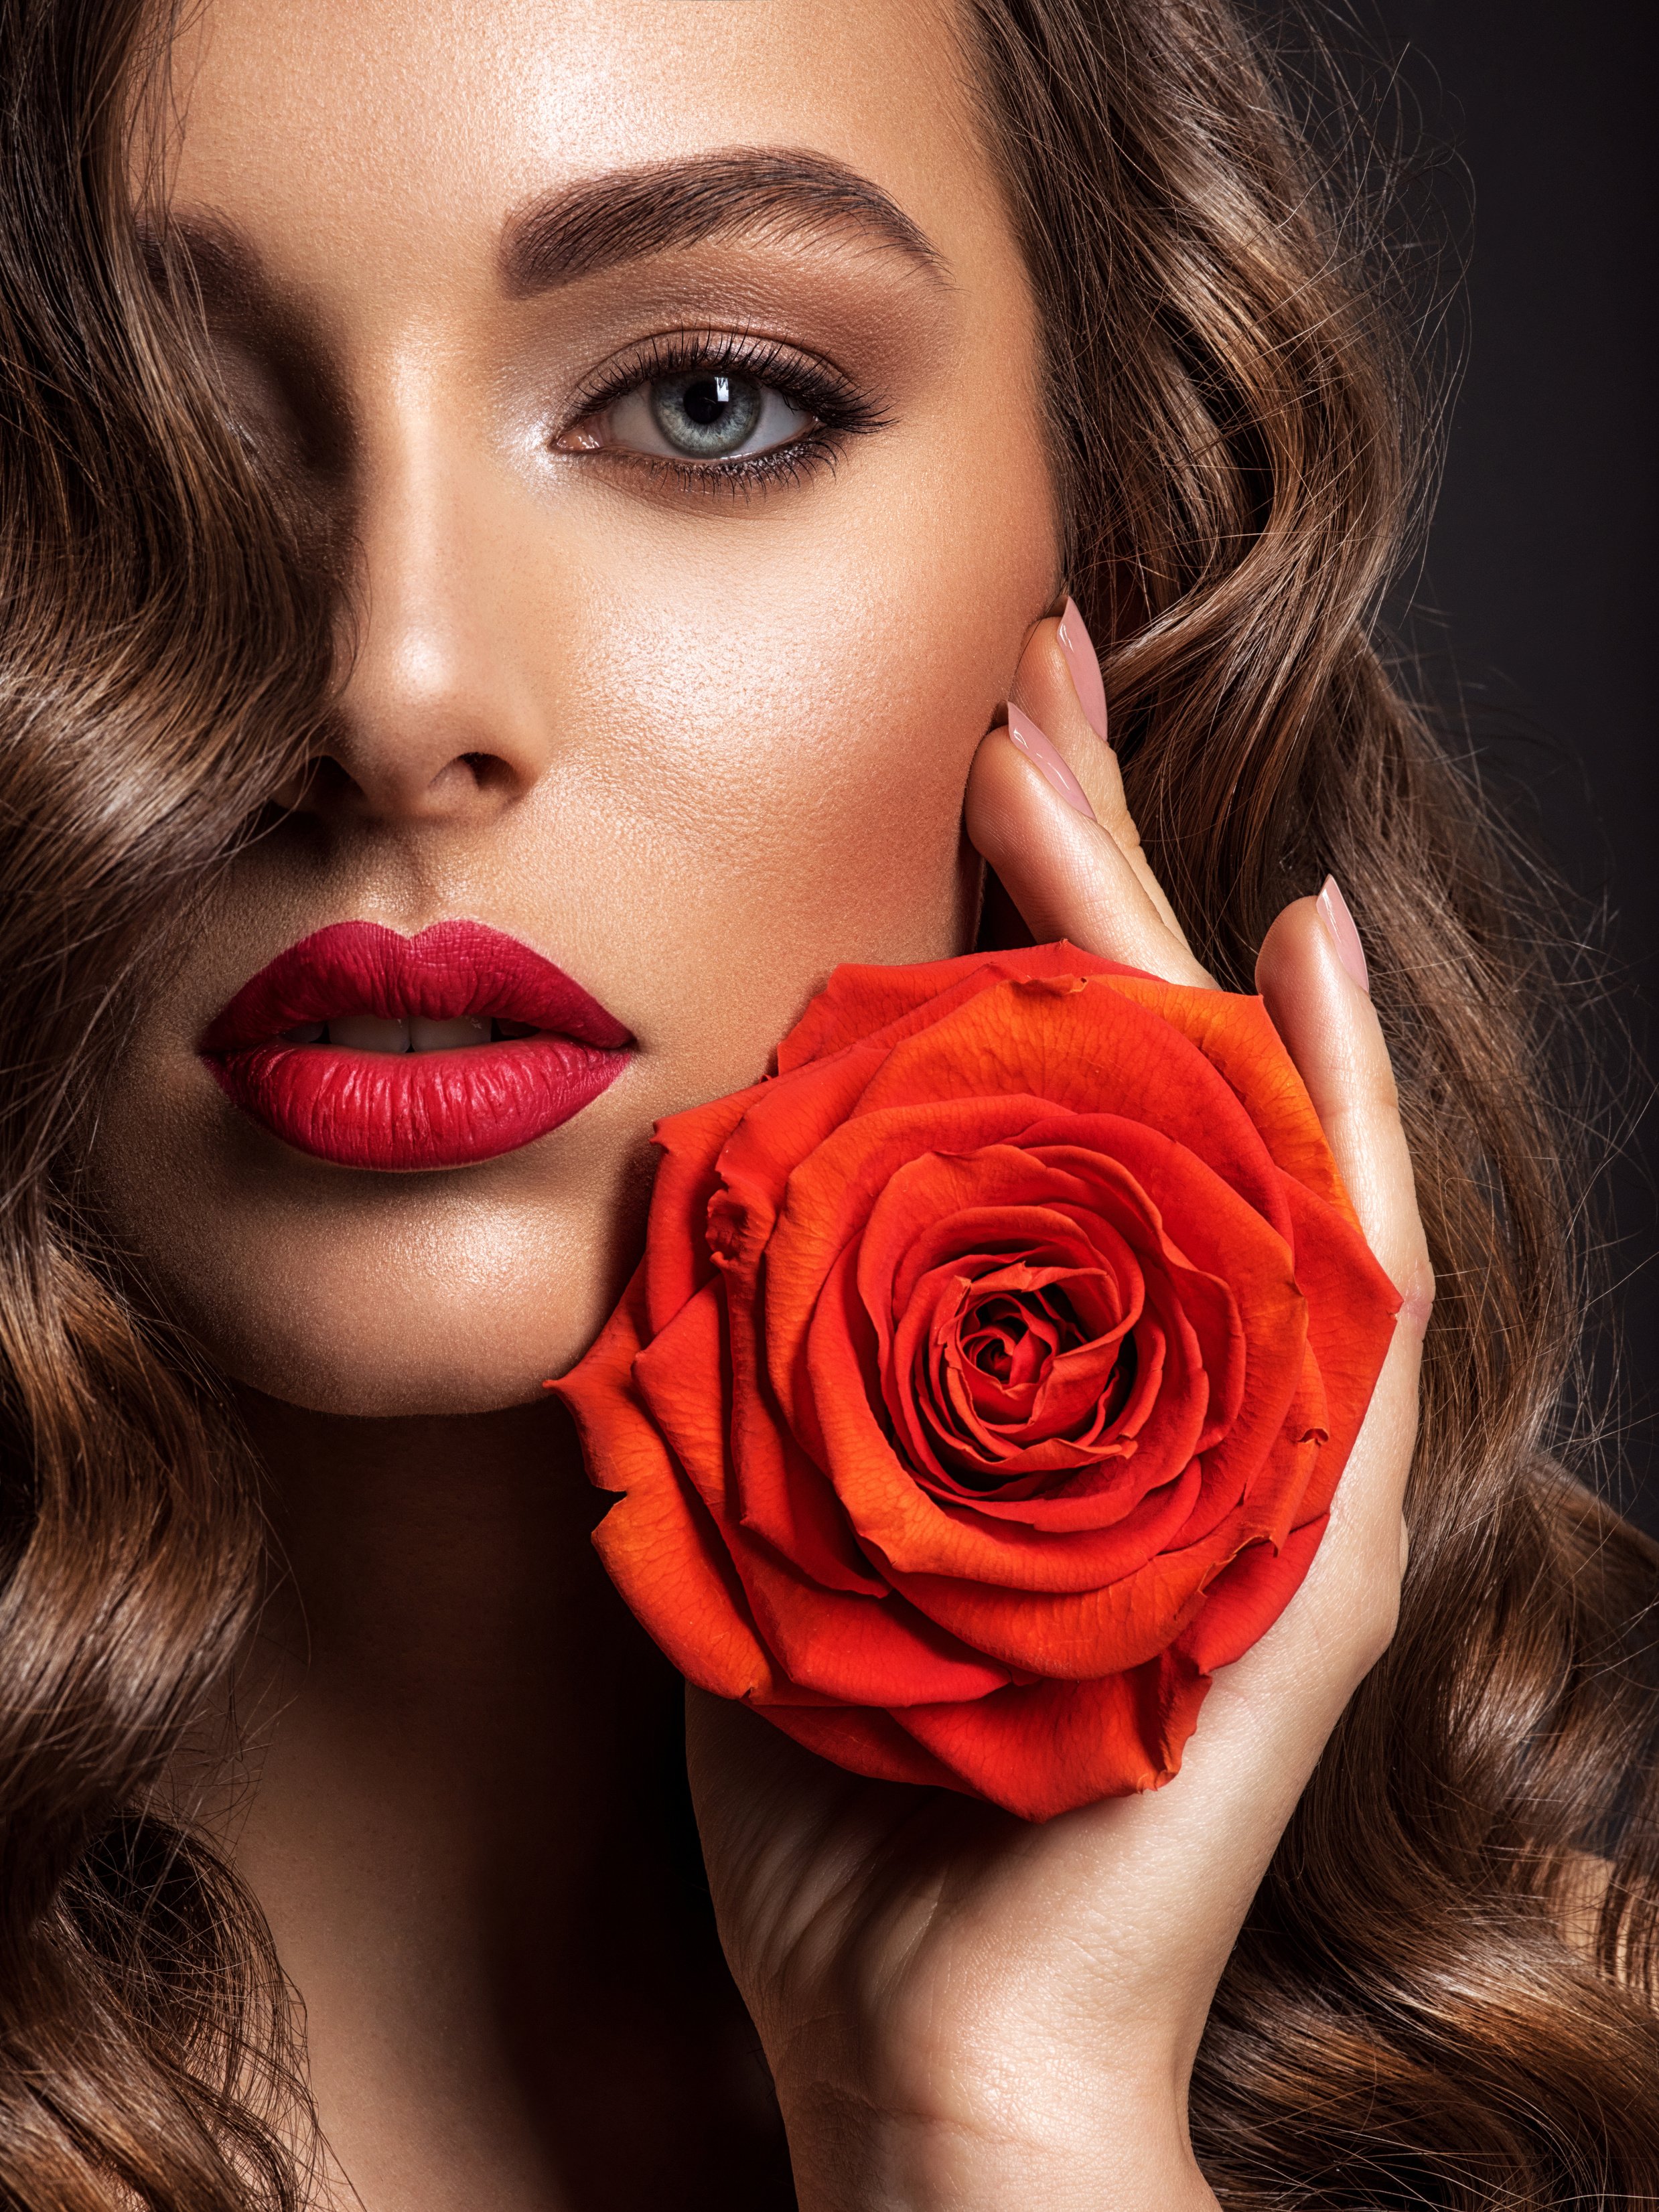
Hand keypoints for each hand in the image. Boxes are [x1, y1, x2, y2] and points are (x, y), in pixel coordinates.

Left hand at [685, 611, 1432, 2211]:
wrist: (919, 2040)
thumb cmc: (832, 1777)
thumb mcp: (752, 1514)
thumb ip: (746, 1342)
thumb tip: (697, 1137)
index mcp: (1041, 1357)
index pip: (1030, 1086)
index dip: (989, 909)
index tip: (939, 741)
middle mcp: (1170, 1366)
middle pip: (1134, 1056)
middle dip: (1073, 848)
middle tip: (1019, 659)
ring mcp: (1260, 1435)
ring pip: (1226, 1121)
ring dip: (1154, 924)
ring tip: (1075, 743)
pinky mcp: (1313, 1531)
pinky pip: (1343, 1282)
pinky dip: (1329, 1116)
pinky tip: (1302, 960)